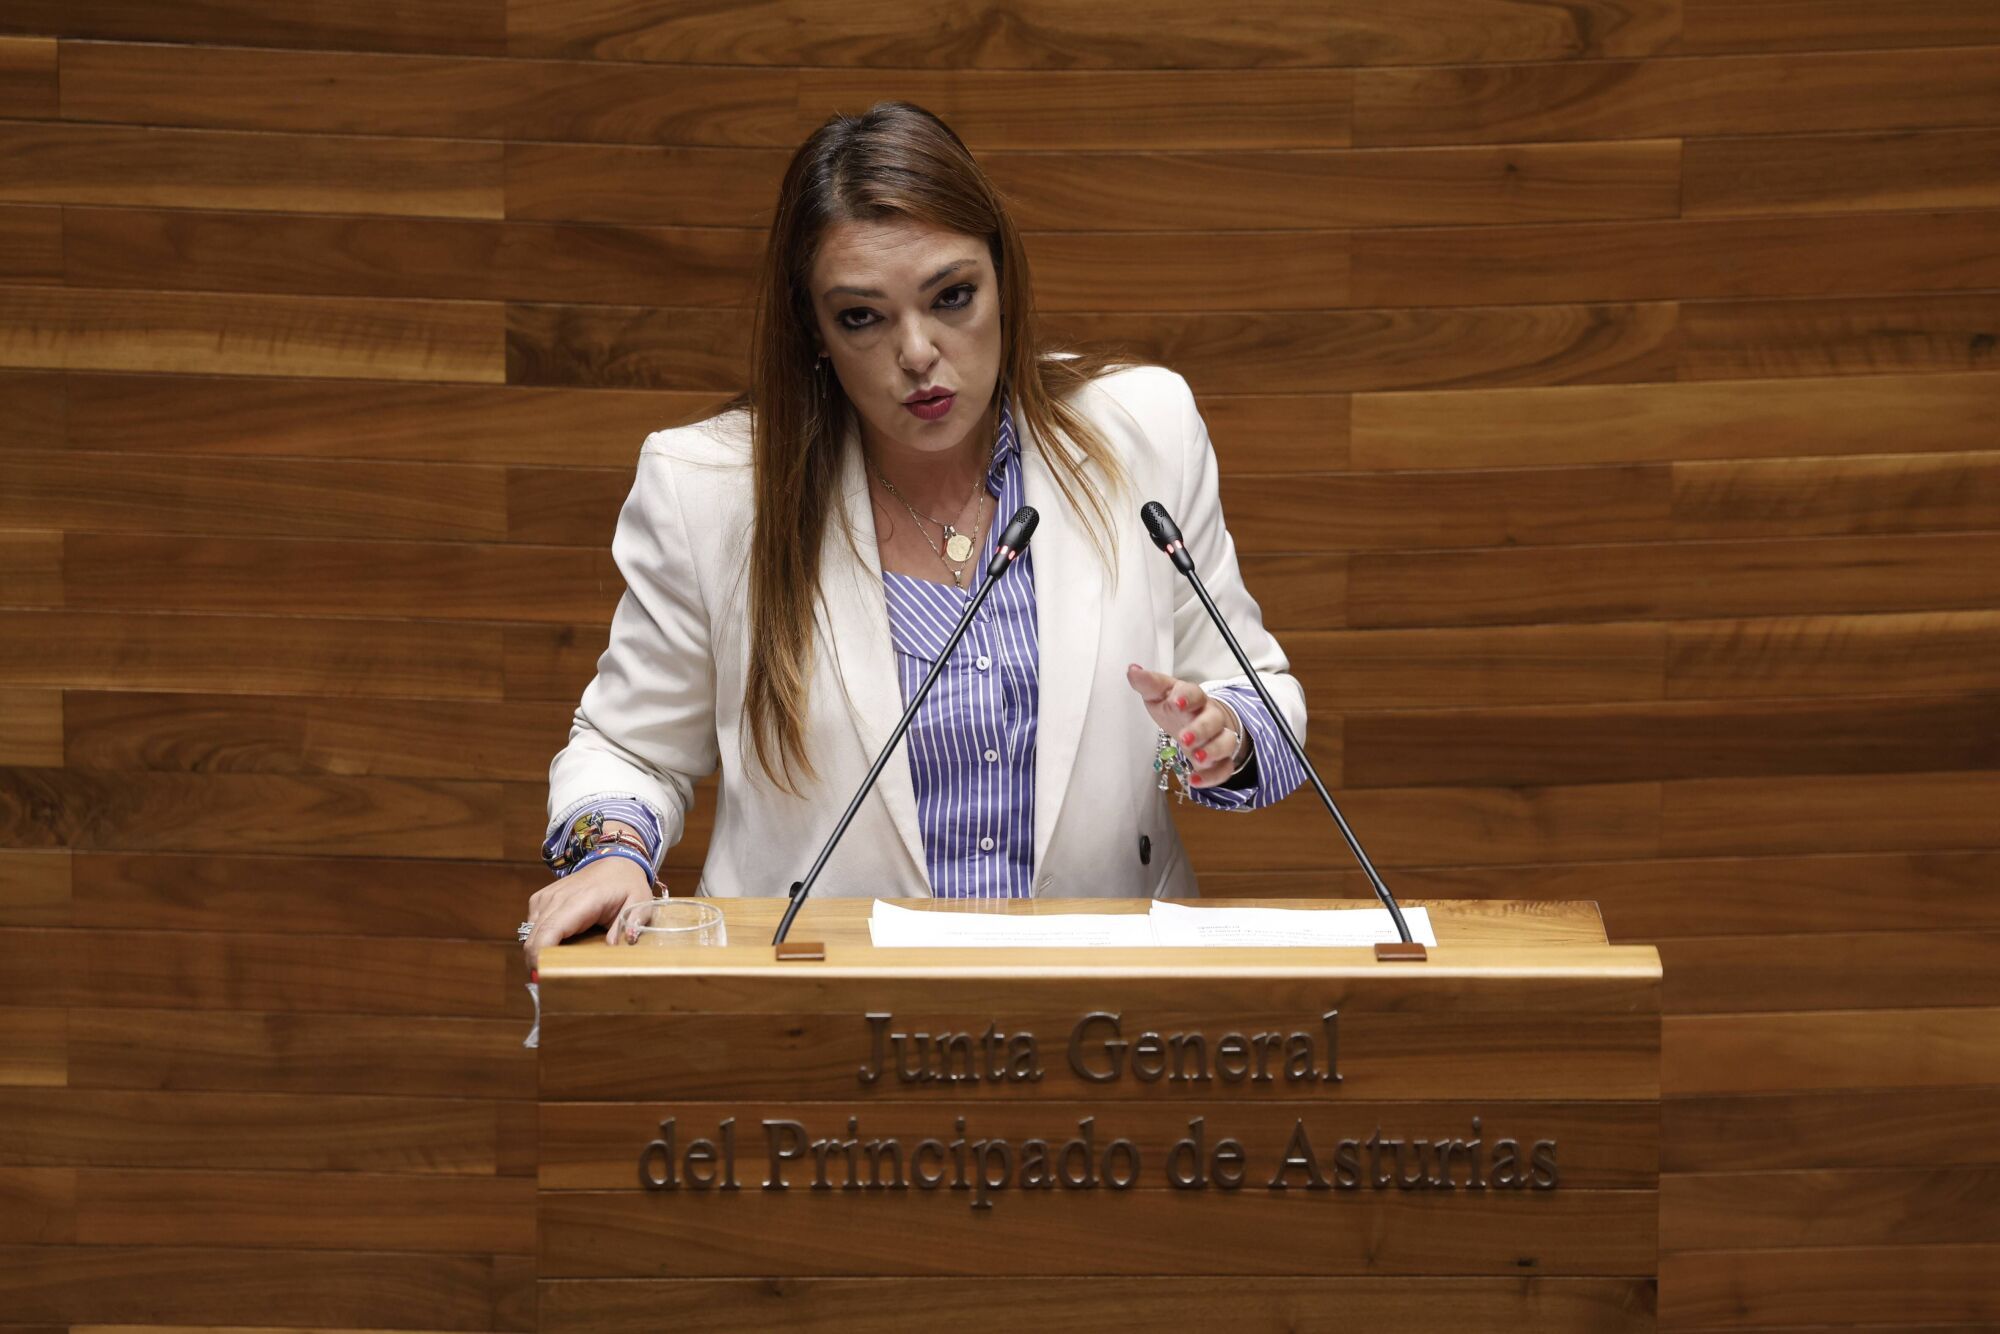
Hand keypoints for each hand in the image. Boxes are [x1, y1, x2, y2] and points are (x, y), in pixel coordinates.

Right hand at [521, 855, 656, 971]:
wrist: (614, 860)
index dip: (540, 958)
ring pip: (530, 936)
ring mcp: (545, 898)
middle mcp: (556, 898)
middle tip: (553, 984)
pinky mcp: (540, 900)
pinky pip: (532, 927)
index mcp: (580, 900)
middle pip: (534, 940)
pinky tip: (558, 947)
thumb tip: (624, 943)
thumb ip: (634, 922)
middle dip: (538, 964)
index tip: (544, 979)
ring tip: (558, 966)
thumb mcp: (640, 902)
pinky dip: (541, 941)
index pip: (549, 932)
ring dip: (540, 954)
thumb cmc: (627, 884)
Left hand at [1125, 663, 1246, 790]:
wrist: (1199, 721)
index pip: (1195, 693)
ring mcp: (1217, 738)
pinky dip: (1212, 776)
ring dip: (1213, 751)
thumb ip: (1148, 684)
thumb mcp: (1160, 695)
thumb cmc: (1176, 708)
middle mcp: (1210, 716)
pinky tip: (1195, 781)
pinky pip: (1224, 768)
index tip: (1176, 702)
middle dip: (1201, 730)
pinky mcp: (1220, 759)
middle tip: (1185, 739)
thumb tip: (1132, 670)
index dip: (1187, 697)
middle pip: (1213, 720)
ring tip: (1197, 759)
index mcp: (1194, 698)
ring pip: (1225, 742)